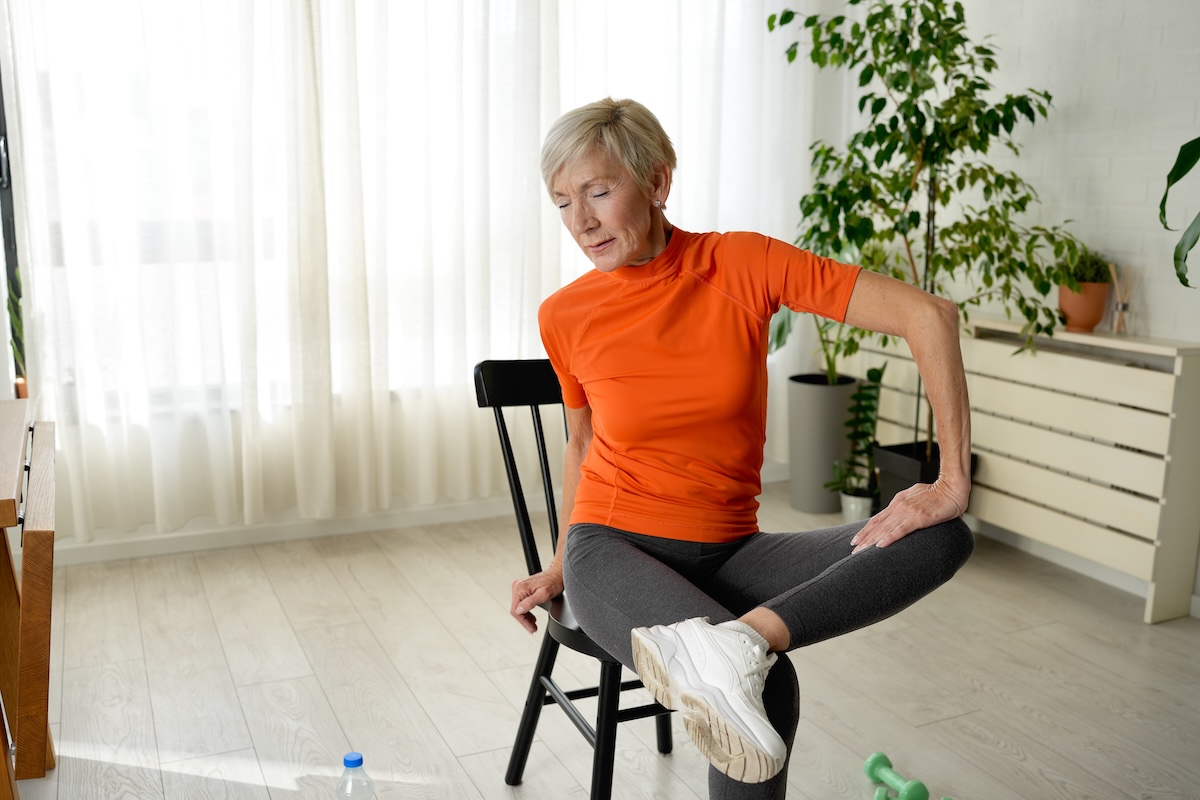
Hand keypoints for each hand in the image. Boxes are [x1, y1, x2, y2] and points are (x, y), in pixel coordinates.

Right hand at [510, 566, 564, 632]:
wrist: (558, 574)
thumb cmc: (554, 582)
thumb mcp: (544, 595)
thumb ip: (530, 603)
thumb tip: (519, 610)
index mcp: (520, 588)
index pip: (516, 611)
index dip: (523, 622)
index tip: (531, 628)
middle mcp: (517, 586)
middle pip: (516, 610)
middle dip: (524, 620)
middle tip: (533, 628)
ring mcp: (519, 587)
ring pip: (518, 607)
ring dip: (525, 617)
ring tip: (533, 624)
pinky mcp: (523, 588)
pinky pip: (521, 603)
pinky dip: (526, 611)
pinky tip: (532, 616)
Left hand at [851, 478, 968, 553]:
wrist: (953, 488)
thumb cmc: (937, 493)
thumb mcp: (914, 497)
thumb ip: (904, 505)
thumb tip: (898, 514)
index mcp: (898, 502)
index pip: (877, 519)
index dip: (865, 530)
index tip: (856, 540)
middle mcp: (899, 507)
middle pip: (877, 525)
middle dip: (864, 539)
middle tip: (853, 551)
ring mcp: (908, 512)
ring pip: (885, 529)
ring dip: (871, 541)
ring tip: (861, 552)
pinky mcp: (919, 518)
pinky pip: (901, 530)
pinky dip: (889, 538)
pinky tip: (880, 545)